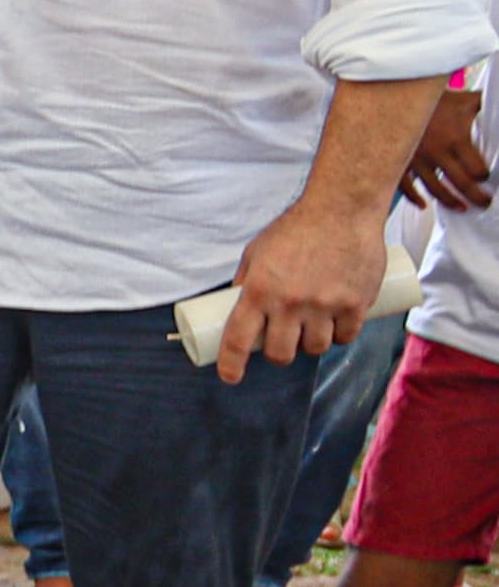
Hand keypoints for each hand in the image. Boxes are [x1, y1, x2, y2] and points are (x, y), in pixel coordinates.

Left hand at [221, 192, 385, 382]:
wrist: (341, 210)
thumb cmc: (295, 229)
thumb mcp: (257, 252)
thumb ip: (247, 281)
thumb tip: (234, 307)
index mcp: (259, 290)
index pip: (239, 339)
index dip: (231, 364)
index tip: (230, 376)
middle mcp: (290, 302)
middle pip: (280, 353)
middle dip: (278, 355)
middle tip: (280, 345)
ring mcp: (325, 305)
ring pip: (315, 348)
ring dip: (310, 346)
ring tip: (309, 332)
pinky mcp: (356, 303)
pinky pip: (346, 337)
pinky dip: (340, 338)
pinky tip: (336, 331)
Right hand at [403, 89, 488, 213]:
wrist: (397, 94)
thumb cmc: (435, 98)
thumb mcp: (466, 100)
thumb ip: (487, 106)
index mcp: (455, 139)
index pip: (476, 170)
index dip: (485, 177)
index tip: (487, 177)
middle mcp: (435, 153)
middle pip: (461, 185)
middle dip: (477, 197)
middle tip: (485, 202)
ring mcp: (415, 159)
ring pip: (435, 190)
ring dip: (451, 202)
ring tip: (462, 207)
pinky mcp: (397, 160)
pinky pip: (405, 187)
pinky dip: (414, 198)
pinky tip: (424, 205)